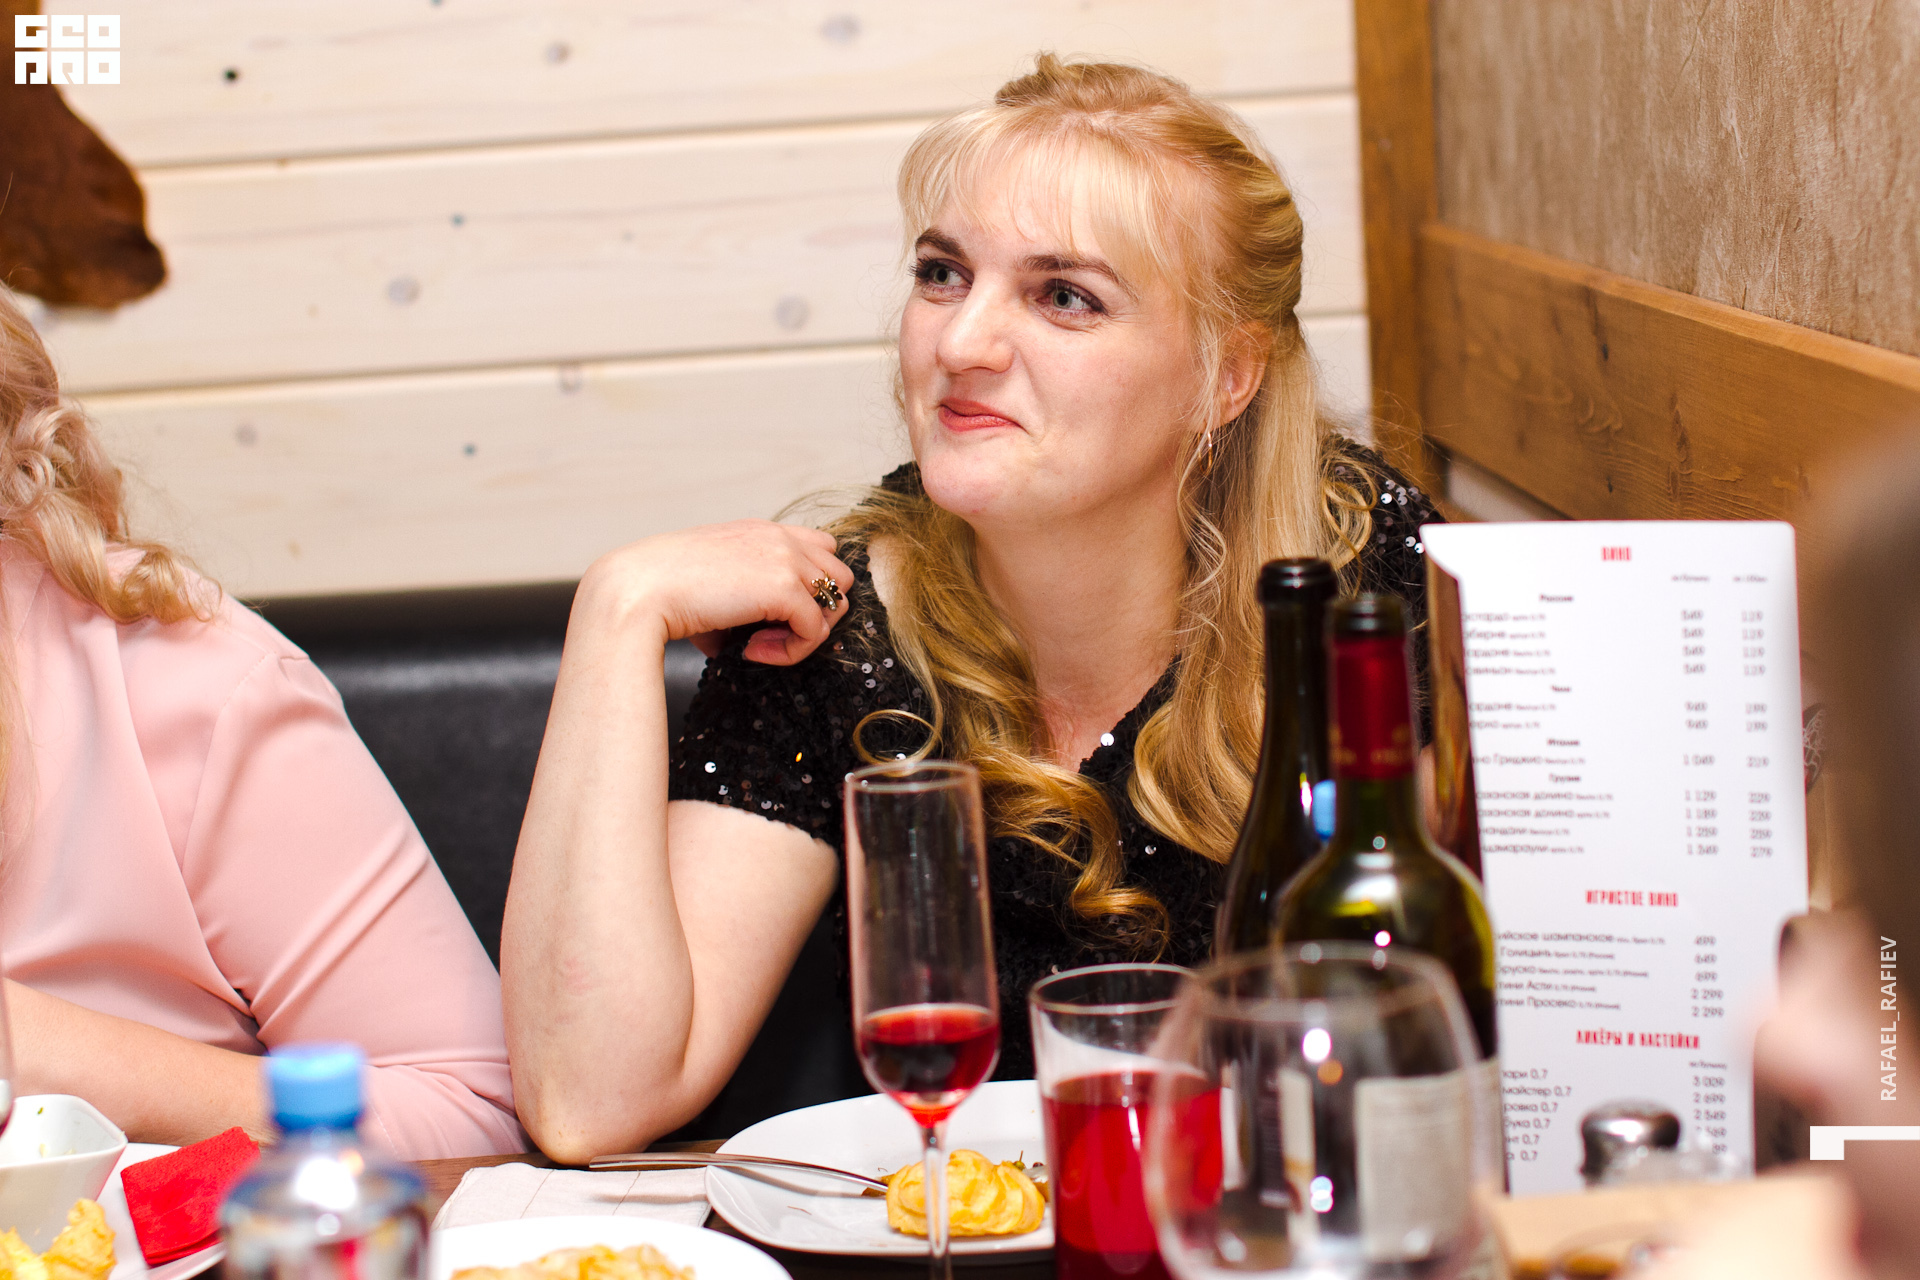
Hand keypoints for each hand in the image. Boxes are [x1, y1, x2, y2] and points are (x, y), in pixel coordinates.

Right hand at [580, 520, 853, 665]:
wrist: (635, 591)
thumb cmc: (658, 591)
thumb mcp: (710, 582)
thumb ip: (743, 600)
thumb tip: (749, 640)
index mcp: (760, 531)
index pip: (819, 549)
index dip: (806, 587)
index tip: (770, 614)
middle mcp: (779, 538)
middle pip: (838, 575)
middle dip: (816, 609)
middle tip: (773, 633)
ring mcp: (785, 560)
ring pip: (835, 602)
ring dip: (806, 631)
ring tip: (762, 645)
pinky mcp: (784, 589)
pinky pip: (815, 630)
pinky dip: (791, 652)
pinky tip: (752, 652)